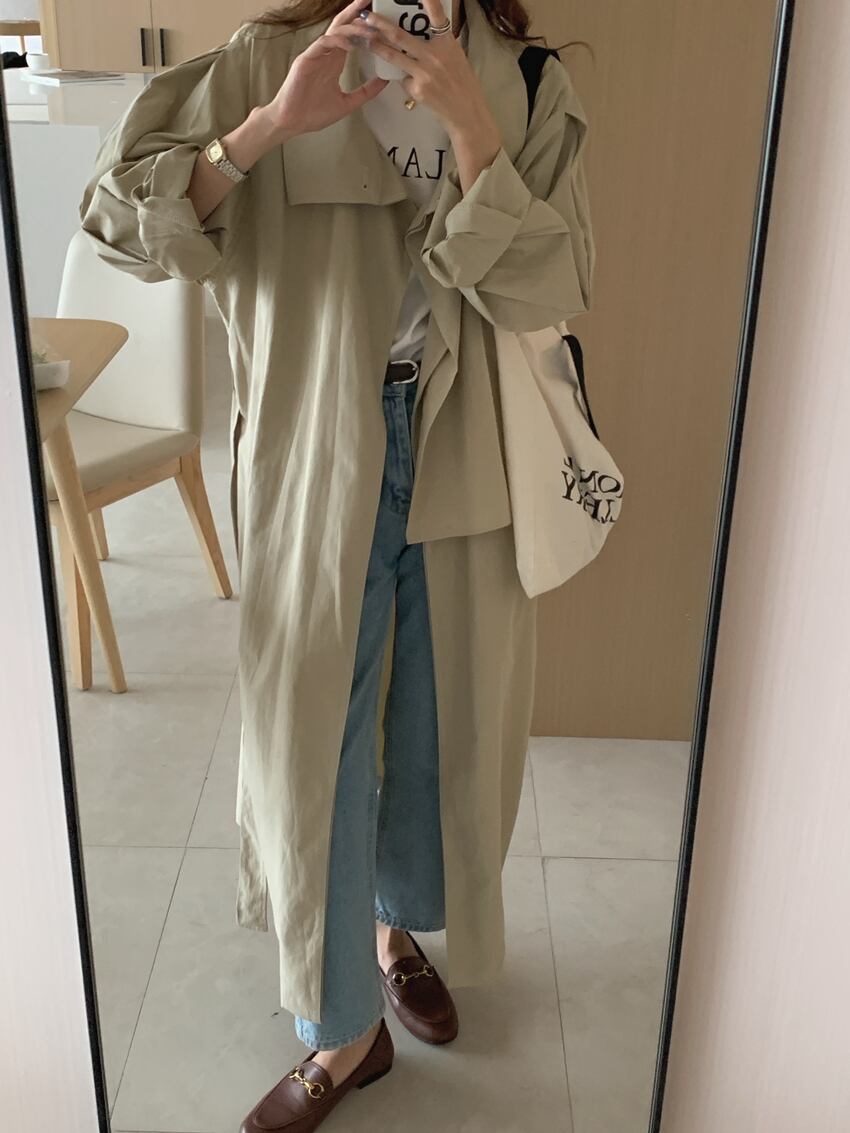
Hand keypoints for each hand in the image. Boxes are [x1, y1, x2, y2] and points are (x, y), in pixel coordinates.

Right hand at [262, 0, 390, 137]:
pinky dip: (337, 41)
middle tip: (369, 0)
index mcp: (334, 61)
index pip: (350, 36)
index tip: (379, 19)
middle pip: (342, 25)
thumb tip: (384, 81)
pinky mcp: (306, 60)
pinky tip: (349, 44)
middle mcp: (325, 54)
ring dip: (353, 27)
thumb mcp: (348, 103)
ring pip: (335, 32)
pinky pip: (322, 44)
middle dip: (356, 12)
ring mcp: (315, 55)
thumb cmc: (313, 113)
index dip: (363, 24)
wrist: (291, 123)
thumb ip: (366, 91)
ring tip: (369, 28)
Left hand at [356, 0, 498, 138]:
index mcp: (447, 43)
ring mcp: (424, 73)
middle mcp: (435, 55)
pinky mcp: (417, 89)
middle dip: (381, 25)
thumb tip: (427, 30)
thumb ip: (441, 43)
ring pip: (394, 57)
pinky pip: (404, 79)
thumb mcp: (456, 56)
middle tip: (368, 16)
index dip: (427, 1)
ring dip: (377, 47)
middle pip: (401, 36)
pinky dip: (405, 78)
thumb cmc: (462, 83)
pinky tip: (416, 85)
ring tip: (367, 40)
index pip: (437, 15)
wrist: (466, 112)